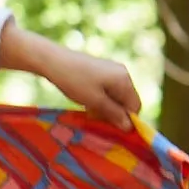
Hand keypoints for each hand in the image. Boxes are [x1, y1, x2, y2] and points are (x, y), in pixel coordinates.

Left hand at [0, 21, 142, 128]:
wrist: (53, 60)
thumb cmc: (75, 82)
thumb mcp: (95, 101)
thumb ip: (114, 114)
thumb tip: (129, 127)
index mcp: (124, 80)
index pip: (135, 106)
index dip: (126, 119)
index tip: (110, 127)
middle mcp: (122, 73)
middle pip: (126, 100)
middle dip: (114, 112)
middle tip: (97, 119)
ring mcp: (111, 69)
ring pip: (115, 95)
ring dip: (105, 106)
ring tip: (89, 110)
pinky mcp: (101, 69)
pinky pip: (107, 88)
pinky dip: (100, 97)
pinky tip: (86, 101)